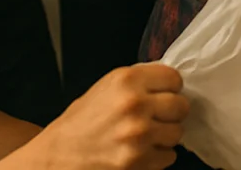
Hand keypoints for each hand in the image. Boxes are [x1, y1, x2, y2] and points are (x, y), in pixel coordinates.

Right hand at [31, 63, 187, 169]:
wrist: (58, 155)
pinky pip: (169, 157)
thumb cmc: (80, 123)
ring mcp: (138, 135)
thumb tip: (169, 84)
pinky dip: (158, 157)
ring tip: (145, 136)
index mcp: (126, 80)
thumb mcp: (106, 88)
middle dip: (172, 113)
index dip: (170, 88)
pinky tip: (140, 152)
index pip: (174, 78)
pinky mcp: (139, 162)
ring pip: (177, 133)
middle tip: (157, 117)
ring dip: (165, 136)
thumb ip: (137, 83)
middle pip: (181, 106)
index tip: (164, 94)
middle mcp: (134, 104)